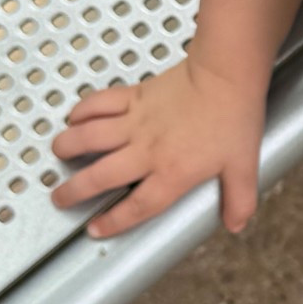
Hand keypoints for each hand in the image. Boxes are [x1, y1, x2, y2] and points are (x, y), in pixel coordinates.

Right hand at [48, 57, 266, 239]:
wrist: (226, 74)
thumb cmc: (234, 117)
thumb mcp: (244, 165)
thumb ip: (239, 199)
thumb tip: (236, 225)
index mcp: (172, 172)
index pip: (137, 207)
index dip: (114, 221)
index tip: (96, 229)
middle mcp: (146, 150)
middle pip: (100, 177)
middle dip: (75, 191)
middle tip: (60, 197)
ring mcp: (136, 122)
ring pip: (90, 137)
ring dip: (69, 146)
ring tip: (58, 154)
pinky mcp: (134, 96)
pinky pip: (100, 104)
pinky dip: (83, 110)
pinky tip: (74, 117)